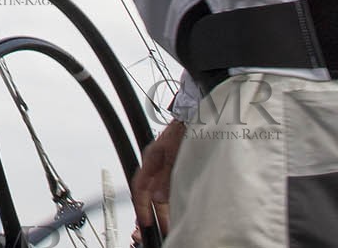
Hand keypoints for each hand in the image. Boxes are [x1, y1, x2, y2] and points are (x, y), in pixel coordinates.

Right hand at [132, 119, 181, 233]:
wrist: (197, 111)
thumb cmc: (183, 124)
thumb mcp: (175, 153)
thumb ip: (167, 175)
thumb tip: (161, 196)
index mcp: (151, 158)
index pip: (140, 186)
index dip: (141, 204)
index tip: (145, 220)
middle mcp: (158, 162)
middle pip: (152, 191)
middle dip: (155, 210)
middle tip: (162, 226)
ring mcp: (168, 163)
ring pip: (163, 189)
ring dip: (166, 205)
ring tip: (173, 220)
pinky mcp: (179, 163)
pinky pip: (173, 184)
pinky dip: (175, 196)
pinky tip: (182, 204)